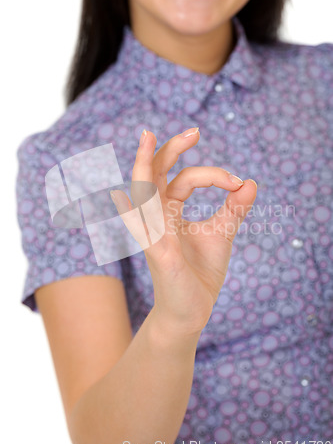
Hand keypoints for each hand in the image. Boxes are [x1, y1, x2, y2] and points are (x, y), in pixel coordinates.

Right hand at [110, 128, 256, 335]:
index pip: (183, 179)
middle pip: (155, 175)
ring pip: (143, 195)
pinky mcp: (158, 255)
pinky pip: (143, 230)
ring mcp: (153, 235)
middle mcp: (157, 218)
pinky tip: (126, 196)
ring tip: (147, 138)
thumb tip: (250, 181)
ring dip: (144, 167)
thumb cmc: (200, 272)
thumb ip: (233, 208)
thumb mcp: (221, 233)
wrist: (191, 312)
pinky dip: (134, 211)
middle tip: (194, 131)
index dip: (212, 174)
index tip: (239, 182)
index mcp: (170, 210)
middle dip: (170, 150)